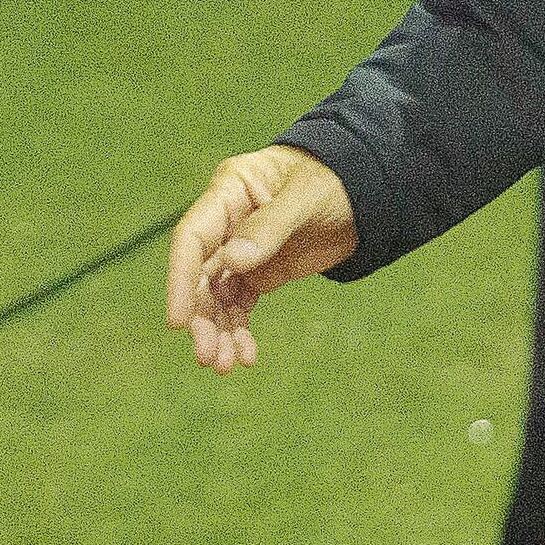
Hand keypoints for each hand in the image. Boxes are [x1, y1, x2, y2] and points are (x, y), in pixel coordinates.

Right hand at [167, 142, 356, 372]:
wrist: (366, 194)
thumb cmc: (334, 179)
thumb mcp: (308, 196)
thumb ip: (270, 226)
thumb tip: (231, 262)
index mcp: (230, 191)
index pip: (192, 238)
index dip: (181, 280)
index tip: (178, 322)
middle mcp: (226, 223)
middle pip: (200, 275)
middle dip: (202, 319)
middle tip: (209, 357)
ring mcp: (240, 249)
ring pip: (216, 297)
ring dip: (218, 332)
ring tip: (227, 365)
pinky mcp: (258, 271)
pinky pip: (238, 304)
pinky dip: (239, 330)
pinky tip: (246, 355)